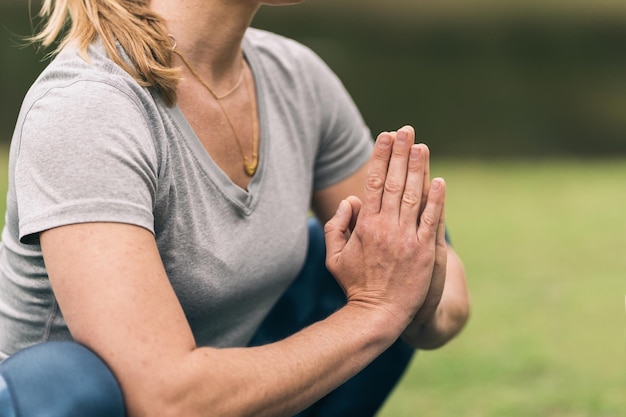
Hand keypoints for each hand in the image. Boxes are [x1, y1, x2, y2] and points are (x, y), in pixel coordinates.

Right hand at [324, 126, 445, 332]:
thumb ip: (336, 226)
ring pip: (414, 196)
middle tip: (406, 130)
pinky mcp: (425, 251)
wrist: (378, 315)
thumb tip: (350, 201)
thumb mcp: (333, 257)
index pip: (374, 183)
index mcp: (365, 225)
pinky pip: (432, 220)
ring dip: (418, 168)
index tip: (386, 136)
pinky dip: (436, 199)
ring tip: (421, 146)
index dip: (381, 157)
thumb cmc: (354, 285)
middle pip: (395, 182)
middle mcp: (387, 227)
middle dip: (400, 153)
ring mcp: (407, 238)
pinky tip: (439, 180)